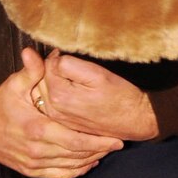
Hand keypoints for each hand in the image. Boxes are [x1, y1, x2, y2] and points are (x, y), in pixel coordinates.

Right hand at [0, 48, 122, 177]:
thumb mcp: (13, 85)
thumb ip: (31, 71)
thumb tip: (35, 51)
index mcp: (37, 129)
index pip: (76, 140)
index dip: (98, 141)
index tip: (116, 137)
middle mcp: (37, 150)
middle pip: (77, 155)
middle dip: (100, 150)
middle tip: (117, 143)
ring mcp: (33, 163)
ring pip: (70, 166)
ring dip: (91, 160)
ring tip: (106, 151)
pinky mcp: (30, 170)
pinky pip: (59, 175)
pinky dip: (76, 171)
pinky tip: (87, 163)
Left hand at [40, 49, 159, 141]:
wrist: (134, 120)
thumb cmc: (120, 96)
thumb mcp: (97, 74)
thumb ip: (69, 64)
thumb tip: (53, 58)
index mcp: (59, 95)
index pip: (47, 64)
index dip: (61, 56)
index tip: (76, 60)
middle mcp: (53, 108)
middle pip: (42, 77)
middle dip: (55, 69)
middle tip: (78, 71)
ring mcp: (56, 117)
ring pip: (44, 88)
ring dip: (55, 81)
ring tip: (76, 82)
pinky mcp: (62, 122)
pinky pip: (50, 100)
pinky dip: (57, 93)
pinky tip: (73, 93)